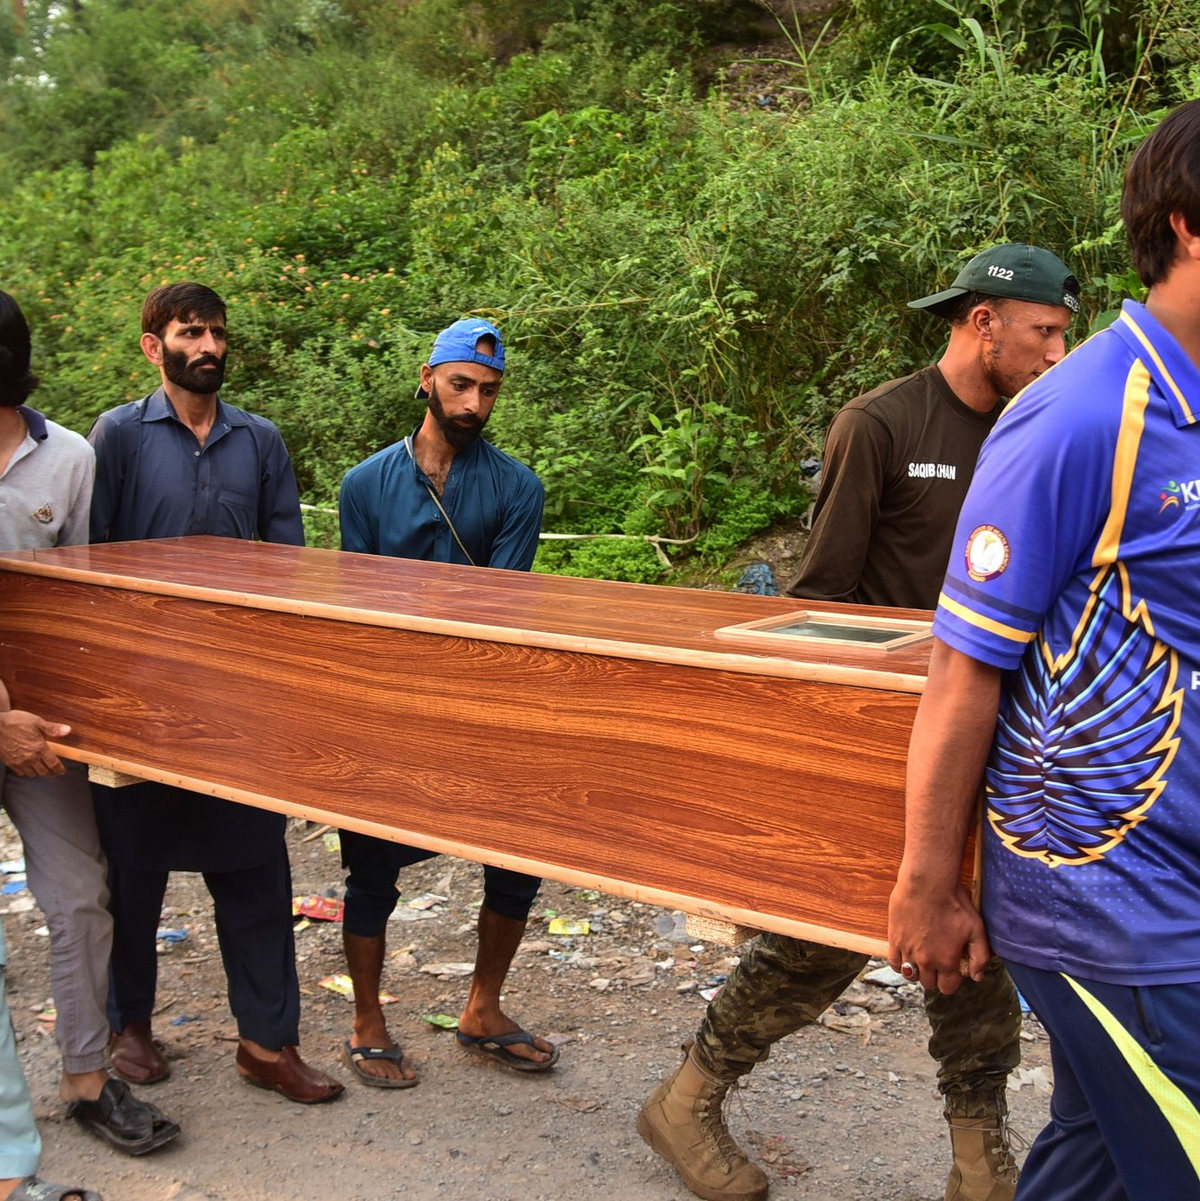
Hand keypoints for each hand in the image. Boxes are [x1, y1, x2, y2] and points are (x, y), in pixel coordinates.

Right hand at [0, 710, 69, 776]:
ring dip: (39, 773)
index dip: (59, 769)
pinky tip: (28, 768)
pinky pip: (20, 772)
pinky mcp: (9, 762)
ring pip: (32, 774)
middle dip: (50, 773)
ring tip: (42, 770)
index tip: (62, 771)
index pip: (53, 764)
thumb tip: (68, 730)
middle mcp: (30, 758)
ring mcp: (19, 762)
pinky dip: (26, 772)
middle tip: (54, 772)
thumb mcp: (37, 722)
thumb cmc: (15, 722)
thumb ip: (53, 728)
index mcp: (39, 748)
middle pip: (43, 771)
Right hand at [887, 878, 990, 994]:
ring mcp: (907, 951)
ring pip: (910, 975)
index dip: (952, 981)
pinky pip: (893, 962)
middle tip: (939, 963)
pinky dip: (900, 964)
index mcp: (946, 961)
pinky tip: (906, 956)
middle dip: (935, 977)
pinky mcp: (894, 939)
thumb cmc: (953, 903)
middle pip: (928, 983)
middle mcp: (925, 961)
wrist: (927, 882)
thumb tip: (977, 977)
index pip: (948, 987)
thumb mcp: (976, 929)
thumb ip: (980, 956)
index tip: (953, 969)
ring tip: (922, 961)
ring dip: (917, 972)